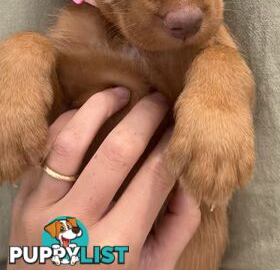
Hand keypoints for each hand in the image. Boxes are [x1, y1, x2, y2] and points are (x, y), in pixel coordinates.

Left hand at [8, 88, 199, 268]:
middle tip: (160, 99)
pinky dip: (66, 122)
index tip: (181, 126)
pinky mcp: (22, 198)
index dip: (173, 143)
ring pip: (72, 140)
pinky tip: (86, 112)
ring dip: (100, 106)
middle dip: (145, 116)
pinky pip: (44, 147)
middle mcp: (76, 226)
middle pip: (117, 152)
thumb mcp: (155, 267)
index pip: (155, 176)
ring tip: (122, 93)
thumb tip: (191, 172)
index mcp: (117, 246)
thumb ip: (180, 223)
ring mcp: (42, 209)